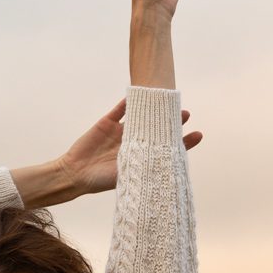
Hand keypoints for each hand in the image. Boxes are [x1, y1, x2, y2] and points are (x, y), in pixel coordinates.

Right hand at [59, 97, 202, 195]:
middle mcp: (132, 144)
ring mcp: (119, 132)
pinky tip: (142, 91)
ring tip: (169, 100)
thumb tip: (169, 163)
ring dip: (154, 108)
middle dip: (171, 122)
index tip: (198, 134)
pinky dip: (130, 100)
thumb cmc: (99, 181)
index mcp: (139, 158)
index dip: (182, 142)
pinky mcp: (106, 122)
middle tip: (186, 114)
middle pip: (157, 129)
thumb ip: (143, 166)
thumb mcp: (126, 176)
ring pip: (141, 116)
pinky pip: (120, 109)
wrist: (74, 174)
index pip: (166, 149)